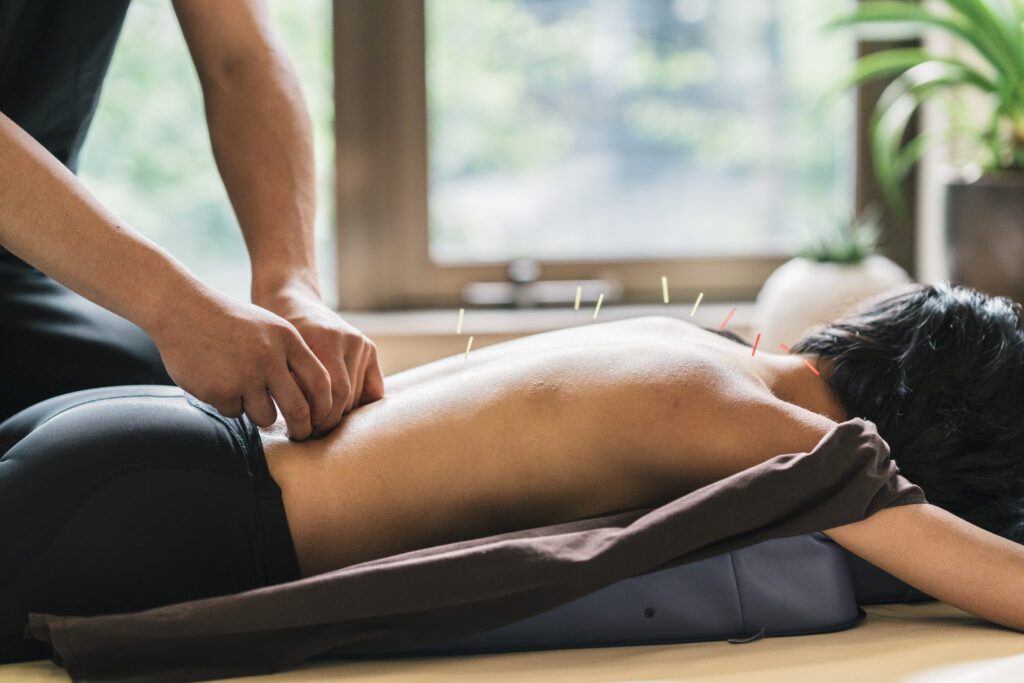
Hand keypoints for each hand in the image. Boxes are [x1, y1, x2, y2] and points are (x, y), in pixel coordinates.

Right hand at [149, 287, 331, 440]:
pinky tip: (218, 379)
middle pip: (298, 409)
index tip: (320, 420)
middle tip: (299, 436)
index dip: (325, 407)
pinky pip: (235, 412)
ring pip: (266, 417)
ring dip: (259, 413)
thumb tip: (317, 402)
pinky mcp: (220, 390)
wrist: (183, 310)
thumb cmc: (232, 322)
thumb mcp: (271, 329)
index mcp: (288, 340)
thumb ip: (293, 357)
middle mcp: (270, 358)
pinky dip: (230, 404)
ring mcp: (244, 375)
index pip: (321, 383)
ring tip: (243, 389)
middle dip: (302, 429)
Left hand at [254, 285, 384, 436]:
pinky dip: (359, 403)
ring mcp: (360, 342)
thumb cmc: (276, 334)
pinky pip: (372, 388)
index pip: (332, 394)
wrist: (291, 301)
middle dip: (328, 419)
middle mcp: (348, 339)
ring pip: (357, 395)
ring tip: (319, 422)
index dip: (319, 419)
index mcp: (324, 338)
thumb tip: (302, 423)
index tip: (302, 431)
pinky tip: (341, 410)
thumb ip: (292, 386)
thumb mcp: (276, 358)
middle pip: (346, 397)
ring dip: (340, 413)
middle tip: (310, 433)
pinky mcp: (369, 347)